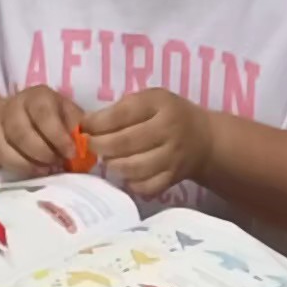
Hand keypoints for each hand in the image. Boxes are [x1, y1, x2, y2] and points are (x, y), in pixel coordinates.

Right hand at [0, 85, 93, 175]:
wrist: (35, 117)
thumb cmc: (62, 121)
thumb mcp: (75, 117)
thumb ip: (79, 128)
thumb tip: (83, 143)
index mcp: (38, 96)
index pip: (43, 114)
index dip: (58, 136)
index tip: (70, 153)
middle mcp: (13, 106)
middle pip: (20, 131)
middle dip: (40, 152)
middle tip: (55, 164)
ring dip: (20, 162)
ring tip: (38, 170)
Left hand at [79, 86, 217, 198]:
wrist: (204, 139)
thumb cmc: (169, 115)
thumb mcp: (150, 99)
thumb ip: (121, 109)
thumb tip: (87, 125)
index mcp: (160, 105)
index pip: (121, 114)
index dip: (96, 123)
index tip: (82, 127)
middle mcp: (169, 131)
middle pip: (124, 143)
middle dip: (99, 146)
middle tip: (89, 146)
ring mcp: (172, 157)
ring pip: (132, 168)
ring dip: (113, 165)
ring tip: (108, 159)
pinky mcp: (173, 178)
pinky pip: (145, 186)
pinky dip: (130, 183)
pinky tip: (126, 174)